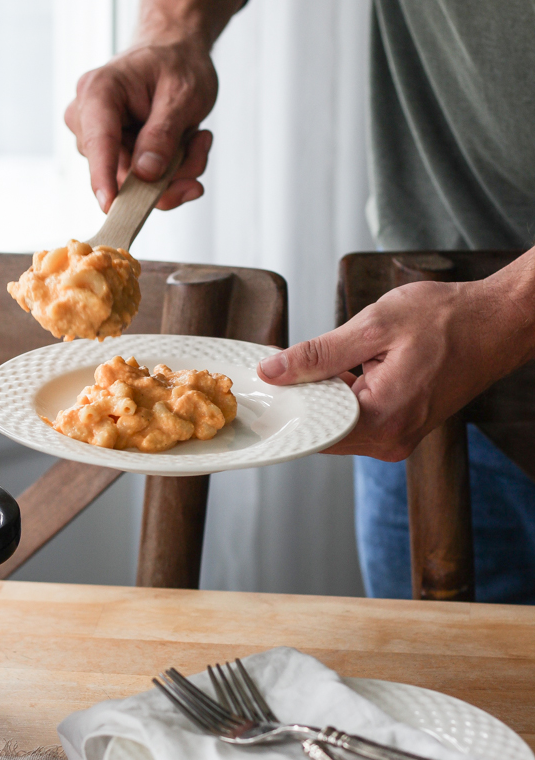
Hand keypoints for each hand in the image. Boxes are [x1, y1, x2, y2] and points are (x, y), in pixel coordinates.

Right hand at [65, 40, 216, 212]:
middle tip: (200, 147)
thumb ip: (163, 134)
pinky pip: (144, 184)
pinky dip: (174, 172)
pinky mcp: (116, 156)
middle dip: (168, 173)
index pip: (98, 142)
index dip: (104, 177)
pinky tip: (188, 144)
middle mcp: (89, 119)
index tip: (110, 205)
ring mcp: (100, 141)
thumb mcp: (182, 94)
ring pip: (137, 184)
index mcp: (99, 93)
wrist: (176, 52)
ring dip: (176, 171)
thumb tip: (146, 174)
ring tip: (197, 139)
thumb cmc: (177, 63)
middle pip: (121, 172)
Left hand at [257, 256, 534, 459]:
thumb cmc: (449, 320)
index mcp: (382, 420)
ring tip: (318, 362)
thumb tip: (275, 371)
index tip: (261, 387)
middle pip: (322, 430)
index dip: (283, 407)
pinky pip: (358, 418)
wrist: (499, 323)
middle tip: (280, 367)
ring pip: (338, 424)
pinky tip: (340, 369)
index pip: (312, 430)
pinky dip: (343, 396)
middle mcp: (390, 440)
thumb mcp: (374, 326)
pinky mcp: (403, 427)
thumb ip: (319, 354)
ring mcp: (398, 437)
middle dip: (301, 398)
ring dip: (323, 395)